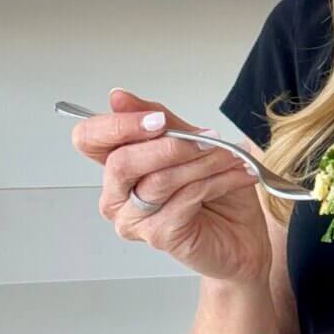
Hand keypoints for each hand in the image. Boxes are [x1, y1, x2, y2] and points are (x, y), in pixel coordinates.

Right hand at [71, 87, 271, 284]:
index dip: (117, 125)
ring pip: (159, 179)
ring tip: (231, 156)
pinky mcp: (159, 236)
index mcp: (117, 167)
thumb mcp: (194, 146)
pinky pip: (184, 199)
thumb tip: (118, 97)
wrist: (245, 236)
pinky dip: (216, 181)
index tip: (158, 120)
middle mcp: (117, 196)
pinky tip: (236, 175)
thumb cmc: (219, 196)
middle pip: (121, 162)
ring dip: (202, 162)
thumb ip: (162, 122)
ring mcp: (134, 219)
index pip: (89, 139)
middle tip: (207, 139)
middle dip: (170, 145)